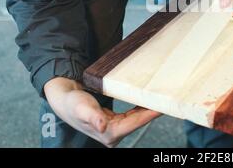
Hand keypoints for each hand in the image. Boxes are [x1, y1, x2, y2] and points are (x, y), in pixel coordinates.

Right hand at [44, 77, 159, 147]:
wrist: (63, 100)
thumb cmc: (72, 103)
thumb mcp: (82, 108)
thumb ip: (93, 117)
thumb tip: (103, 127)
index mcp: (109, 133)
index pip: (135, 123)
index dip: (149, 115)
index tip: (163, 107)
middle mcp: (113, 134)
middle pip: (138, 122)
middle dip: (152, 111)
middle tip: (169, 99)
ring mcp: (114, 129)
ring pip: (137, 118)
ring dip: (148, 109)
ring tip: (162, 98)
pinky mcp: (114, 122)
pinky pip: (132, 115)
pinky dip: (140, 108)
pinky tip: (148, 100)